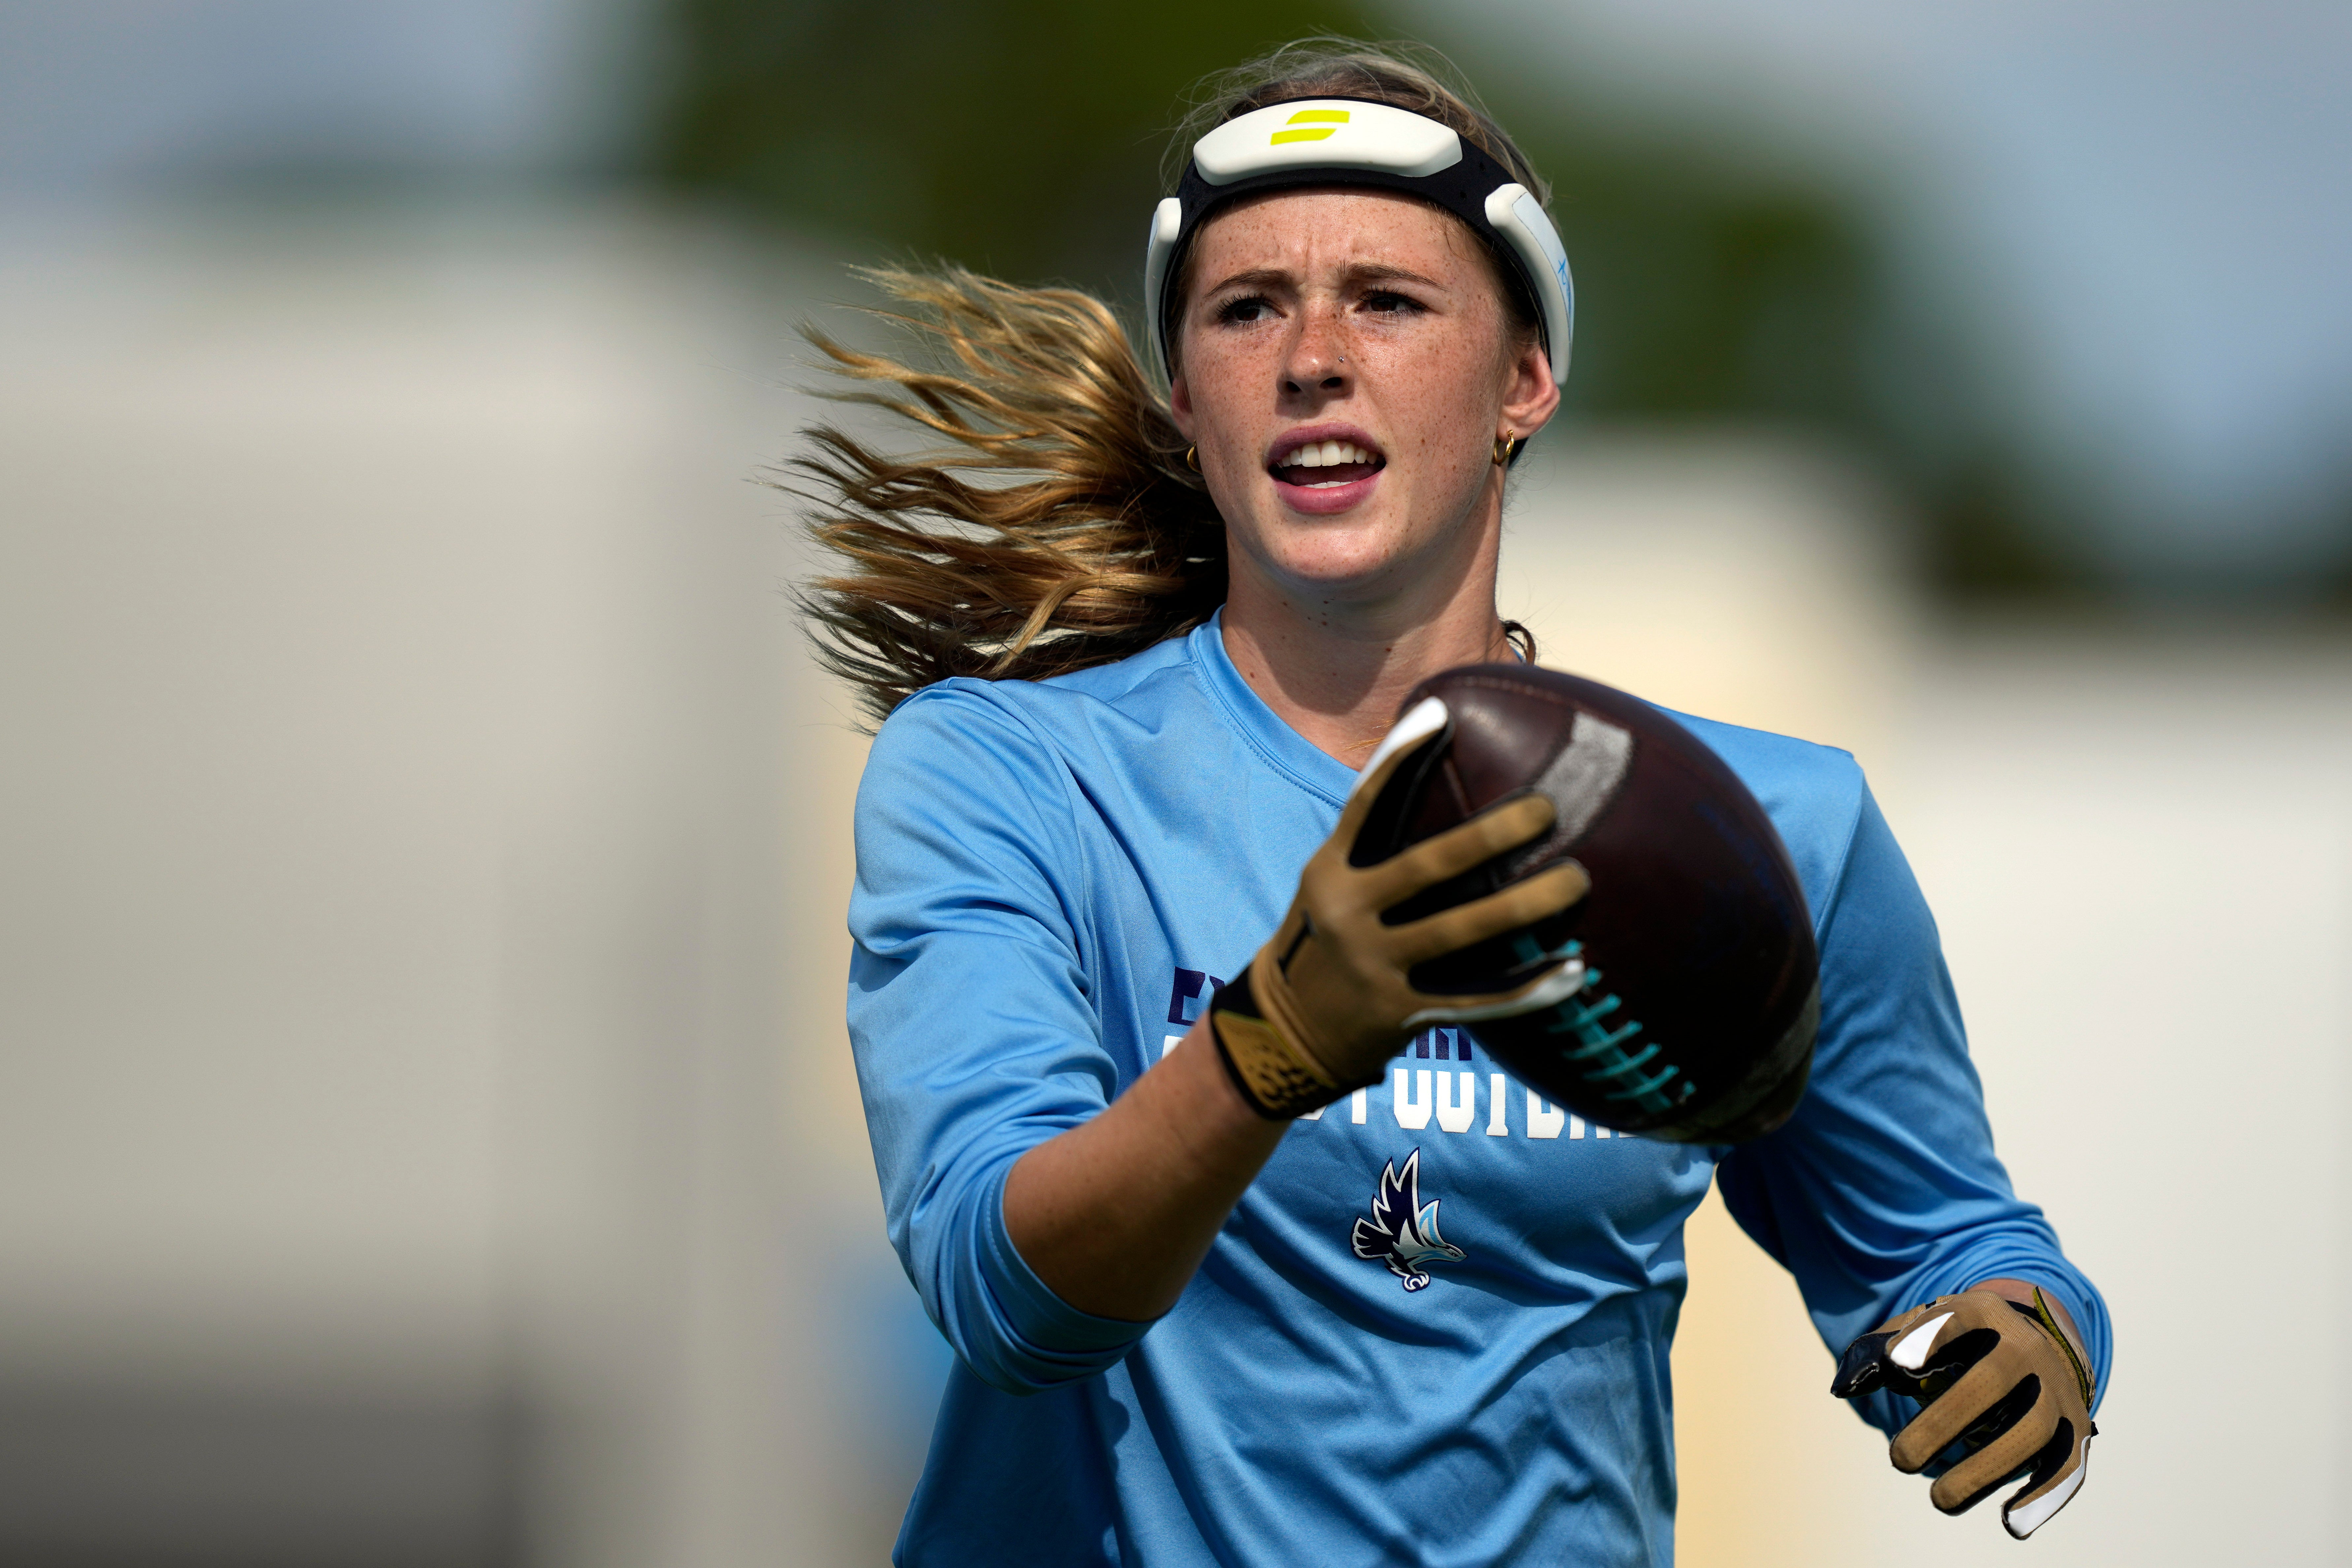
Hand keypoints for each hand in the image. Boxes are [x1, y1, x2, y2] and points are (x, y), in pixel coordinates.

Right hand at [1208, 697, 1590, 1117]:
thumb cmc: (1325, 942)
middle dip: (1488, 836)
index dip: (1398, 757)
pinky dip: (1528, 987)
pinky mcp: (1400, 1013)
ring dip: (1524, 906)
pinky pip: (1478, 1000)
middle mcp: (1347, 914)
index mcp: (1329, 872)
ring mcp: (1373, 966)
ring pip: (1459, 931)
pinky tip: (1573, 970)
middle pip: (1424, 867)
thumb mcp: (1329, 887)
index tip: (1441, 714)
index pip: (1365, 805)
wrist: (1285, 1034)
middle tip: (1545, 807)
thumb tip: (1435, 781)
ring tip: (1577, 879)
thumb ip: (1372, 845)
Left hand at [1831, 1287, 2096, 1538]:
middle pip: (1990, 1382)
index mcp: (1984, 1313)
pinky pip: (2066, 1467)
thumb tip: (1844, 1386)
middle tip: (1899, 1460)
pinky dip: (2043, 1497)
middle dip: (1943, 1423)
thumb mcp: (1924, 1329)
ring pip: (2029, 1430)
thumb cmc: (1959, 1343)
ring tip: (1939, 1500)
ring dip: (1984, 1469)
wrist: (2033, 1347)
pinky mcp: (2074, 1432)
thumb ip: (1880, 1350)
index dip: (1929, 1339)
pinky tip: (2010, 1522)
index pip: (1958, 1320)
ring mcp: (2056, 1390)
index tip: (1896, 1365)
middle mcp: (2027, 1348)